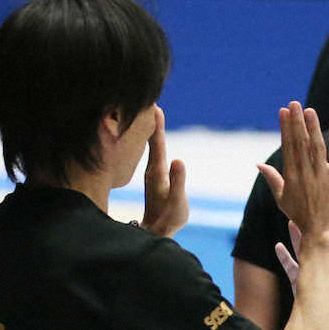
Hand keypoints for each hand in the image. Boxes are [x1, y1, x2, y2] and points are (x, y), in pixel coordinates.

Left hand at [141, 107, 187, 236]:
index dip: (156, 126)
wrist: (156, 231)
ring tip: (151, 109)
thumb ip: (177, 182)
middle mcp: (152, 169)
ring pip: (150, 145)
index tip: (154, 106)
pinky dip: (153, 139)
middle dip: (150, 120)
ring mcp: (152, 172)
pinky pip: (153, 151)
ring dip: (150, 127)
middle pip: (151, 140)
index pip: (156, 144)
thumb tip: (179, 161)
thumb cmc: (168, 218)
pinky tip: (150, 131)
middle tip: (150, 98)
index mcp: (156, 172)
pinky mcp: (154, 176)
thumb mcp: (176, 202)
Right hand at [258, 102, 328, 238]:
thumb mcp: (282, 199)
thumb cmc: (302, 218)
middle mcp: (305, 174)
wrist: (322, 235)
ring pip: (317, 147)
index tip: (283, 111)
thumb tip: (259, 164)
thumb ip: (272, 179)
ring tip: (309, 110)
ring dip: (313, 127)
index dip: (286, 127)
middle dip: (297, 122)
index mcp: (291, 176)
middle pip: (300, 143)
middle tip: (294, 103)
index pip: (288, 146)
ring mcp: (322, 176)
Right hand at [274, 220, 328, 329]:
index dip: (328, 238)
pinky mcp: (301, 285)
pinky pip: (292, 269)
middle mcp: (326, 271)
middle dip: (310, 232)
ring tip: (290, 223)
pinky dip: (285, 259)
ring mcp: (313, 277)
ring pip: (303, 254)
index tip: (322, 225)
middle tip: (304, 215)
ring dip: (297, 240)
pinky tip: (278, 247)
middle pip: (317, 247)